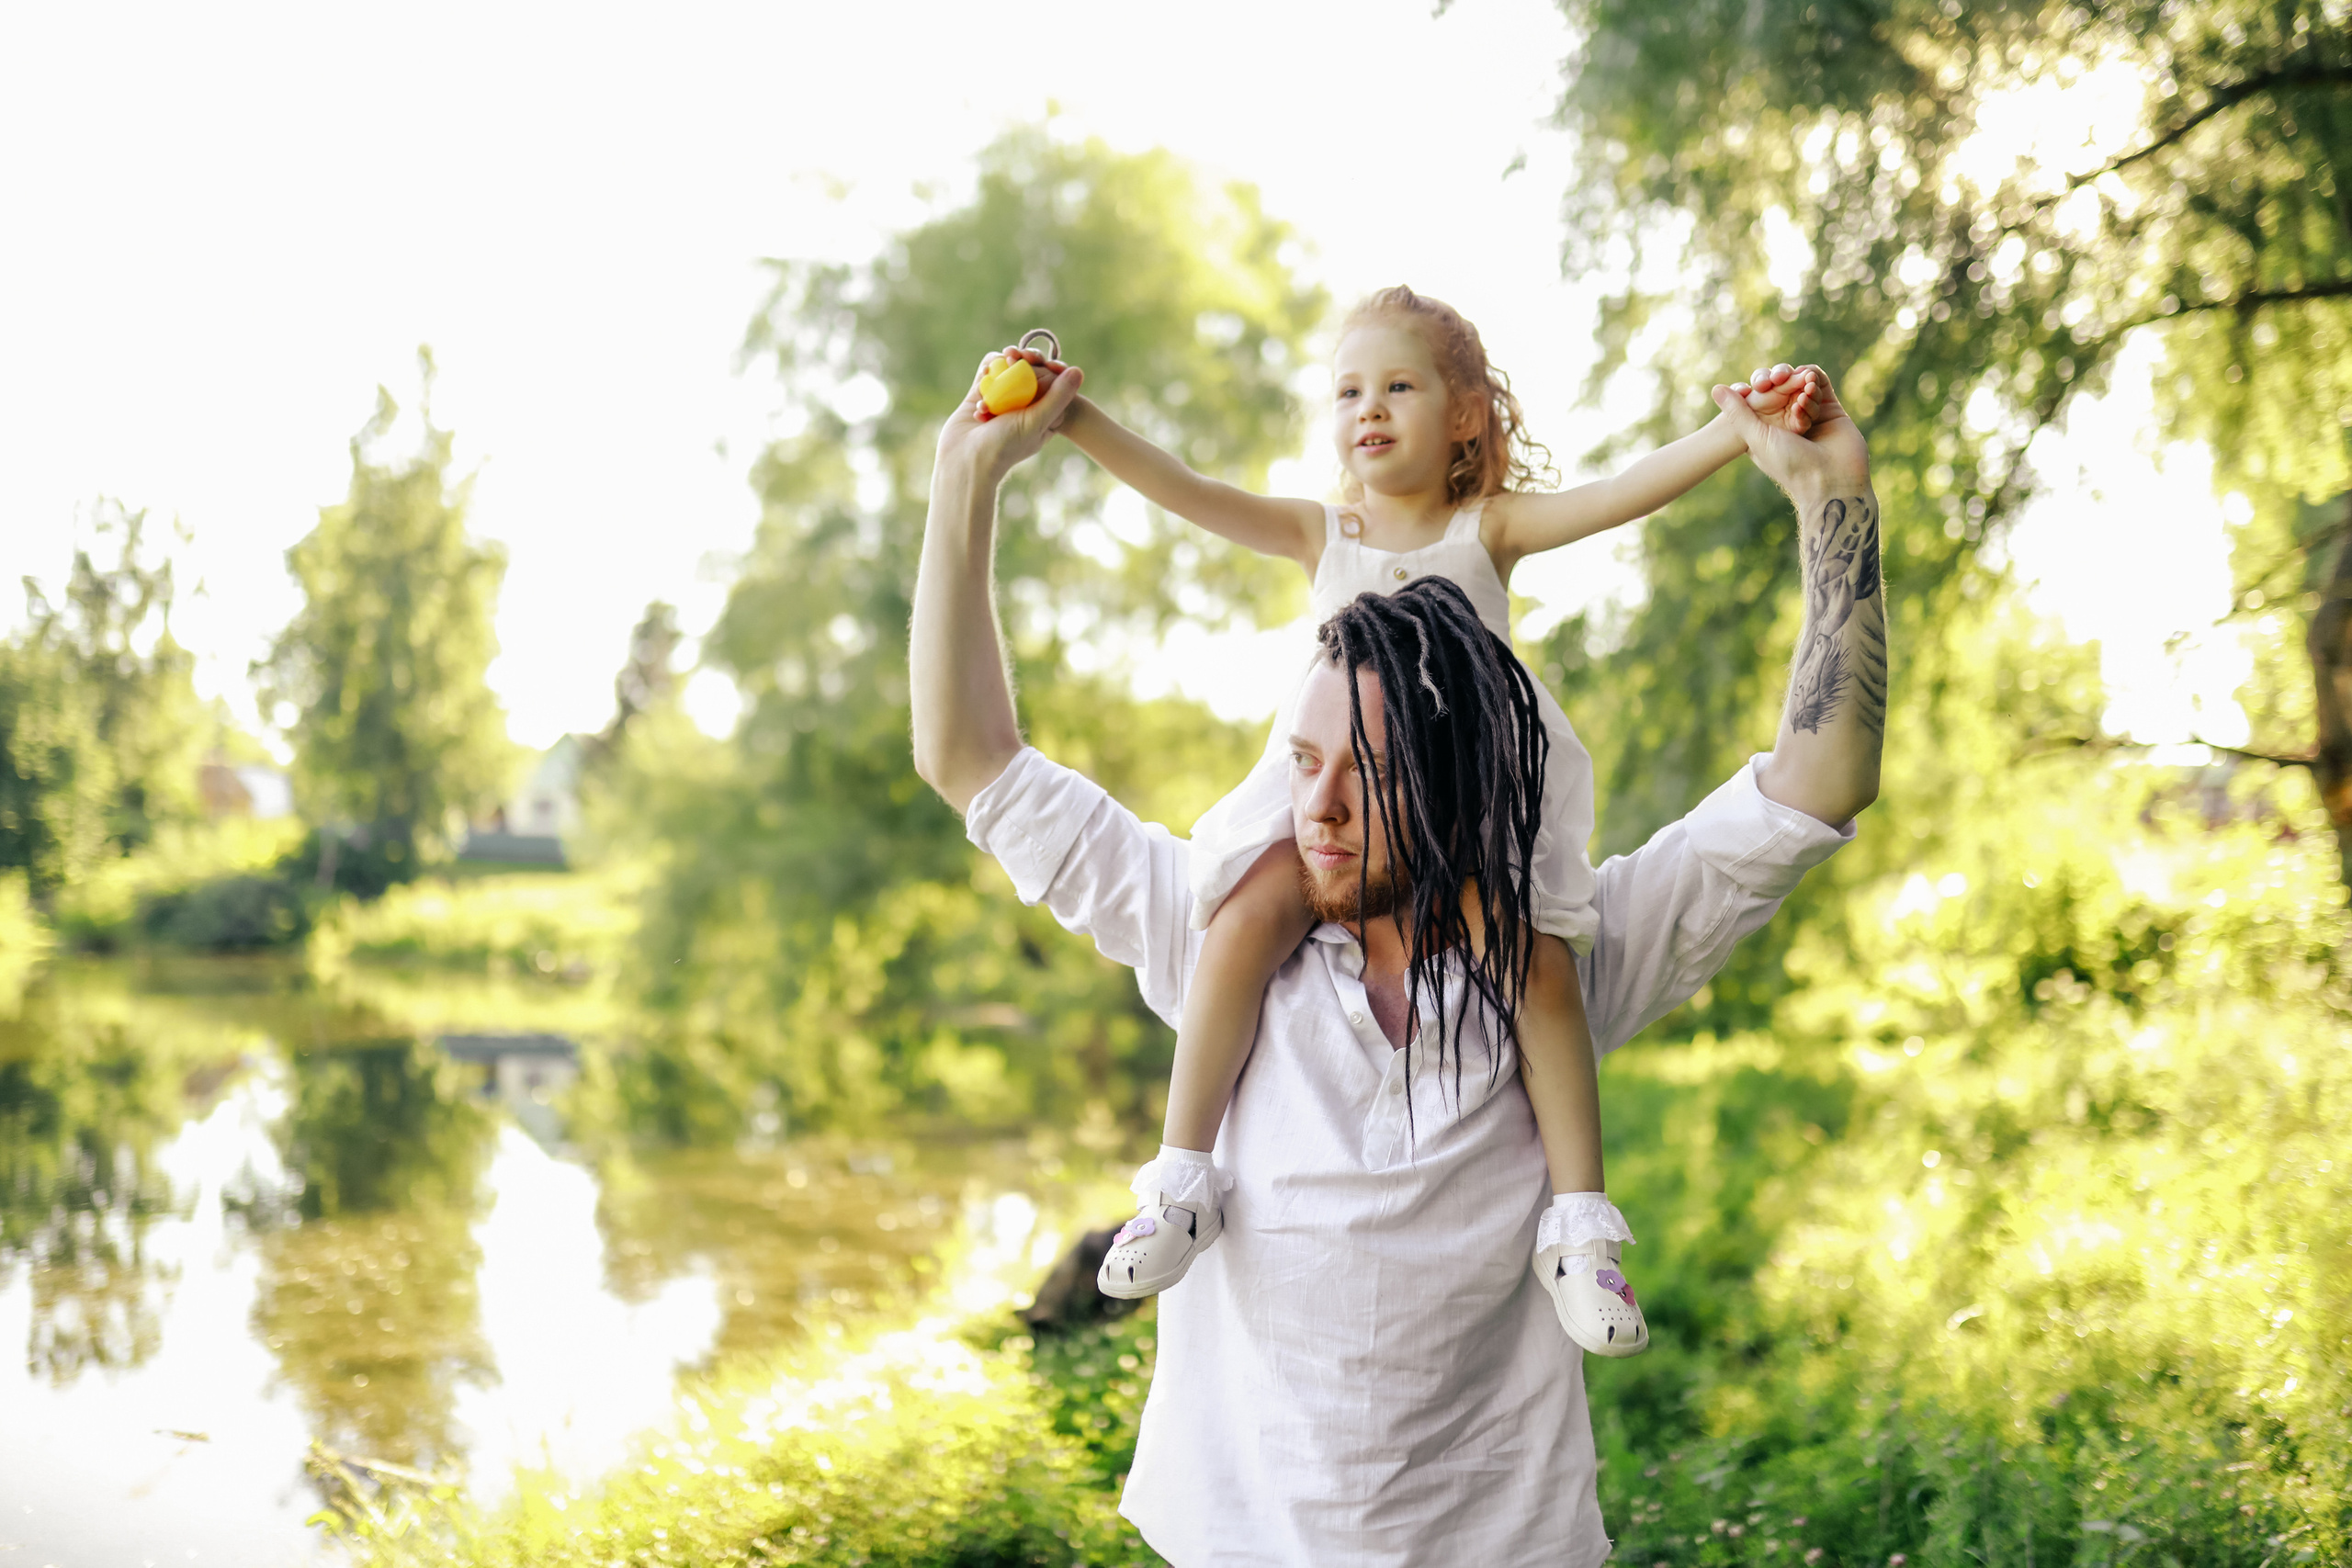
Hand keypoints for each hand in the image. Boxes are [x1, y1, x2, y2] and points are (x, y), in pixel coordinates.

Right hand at [935, 344, 1085, 485]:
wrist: (964, 460)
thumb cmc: (1005, 447)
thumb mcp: (1036, 422)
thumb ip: (1058, 398)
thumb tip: (1078, 371)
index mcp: (1044, 416)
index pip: (1054, 384)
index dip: (1051, 368)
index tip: (1047, 363)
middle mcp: (1024, 406)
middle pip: (1031, 372)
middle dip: (1025, 361)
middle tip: (1015, 355)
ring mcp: (1002, 399)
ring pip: (1009, 368)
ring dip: (1003, 363)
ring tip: (997, 365)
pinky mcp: (981, 394)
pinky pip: (988, 371)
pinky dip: (987, 368)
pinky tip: (985, 374)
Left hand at [1711, 365, 1867, 500]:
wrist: (1832, 479)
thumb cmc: (1791, 464)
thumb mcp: (1757, 438)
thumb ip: (1737, 413)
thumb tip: (1715, 388)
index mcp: (1764, 430)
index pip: (1757, 398)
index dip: (1756, 387)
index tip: (1756, 387)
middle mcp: (1786, 420)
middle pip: (1779, 387)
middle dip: (1778, 380)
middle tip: (1777, 379)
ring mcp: (1809, 414)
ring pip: (1799, 383)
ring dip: (1798, 382)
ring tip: (1801, 393)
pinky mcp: (1830, 409)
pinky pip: (1820, 384)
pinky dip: (1815, 379)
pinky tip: (1811, 385)